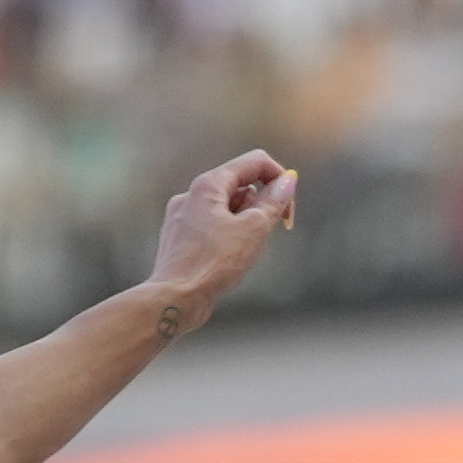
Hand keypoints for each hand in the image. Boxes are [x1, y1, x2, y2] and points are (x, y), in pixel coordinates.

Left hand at [141, 150, 299, 316]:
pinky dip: (226, 236)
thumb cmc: (212, 264)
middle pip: (240, 185)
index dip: (279, 179)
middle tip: (260, 235)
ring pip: (226, 208)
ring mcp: (183, 217)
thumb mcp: (254, 229)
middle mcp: (191, 195)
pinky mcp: (180, 238)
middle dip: (259, 207)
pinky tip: (225, 260)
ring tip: (238, 251)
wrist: (173, 300)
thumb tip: (288, 180)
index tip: (287, 208)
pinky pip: (212, 227)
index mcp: (208, 184)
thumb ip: (274, 201)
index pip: (254, 162)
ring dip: (243, 224)